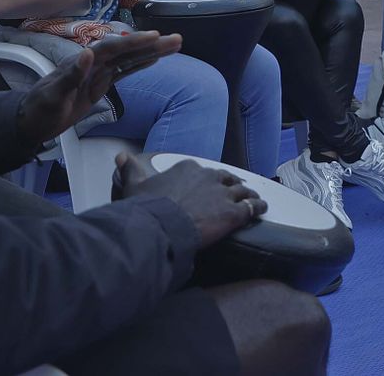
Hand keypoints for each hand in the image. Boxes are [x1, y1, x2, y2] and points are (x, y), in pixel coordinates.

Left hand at [17, 31, 182, 143]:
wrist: (32, 122)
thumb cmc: (39, 108)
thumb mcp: (53, 95)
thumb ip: (71, 74)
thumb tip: (88, 52)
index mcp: (83, 62)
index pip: (112, 48)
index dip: (133, 42)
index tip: (153, 36)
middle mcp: (94, 63)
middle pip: (127, 50)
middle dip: (151, 44)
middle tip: (176, 39)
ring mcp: (99, 73)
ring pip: (130, 59)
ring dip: (152, 52)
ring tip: (174, 45)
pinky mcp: (101, 84)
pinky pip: (124, 72)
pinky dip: (140, 65)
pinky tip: (154, 60)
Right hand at [114, 151, 266, 247]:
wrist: (161, 226)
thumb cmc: (148, 208)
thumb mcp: (135, 185)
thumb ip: (131, 169)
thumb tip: (121, 157)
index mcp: (188, 168)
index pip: (203, 171)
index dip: (208, 179)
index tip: (209, 184)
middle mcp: (209, 177)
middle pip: (226, 179)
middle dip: (232, 185)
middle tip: (236, 190)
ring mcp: (223, 194)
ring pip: (242, 191)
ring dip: (249, 194)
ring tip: (253, 198)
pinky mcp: (233, 212)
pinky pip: (251, 207)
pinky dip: (258, 207)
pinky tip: (262, 208)